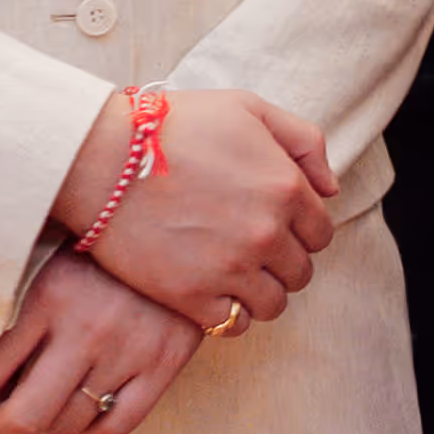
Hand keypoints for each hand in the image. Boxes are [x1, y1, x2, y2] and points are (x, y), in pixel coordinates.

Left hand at [0, 252, 202, 433]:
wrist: (180, 225)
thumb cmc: (94, 244)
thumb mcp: (43, 256)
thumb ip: (3, 300)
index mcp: (47, 295)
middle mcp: (87, 327)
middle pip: (24, 418)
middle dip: (3, 421)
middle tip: (0, 411)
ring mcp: (130, 348)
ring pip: (68, 424)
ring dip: (49, 422)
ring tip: (46, 401)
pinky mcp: (166, 362)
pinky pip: (117, 426)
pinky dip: (92, 430)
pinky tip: (83, 411)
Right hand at [48, 87, 339, 333]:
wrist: (103, 158)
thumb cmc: (175, 125)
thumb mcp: (249, 109)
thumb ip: (303, 142)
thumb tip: (330, 188)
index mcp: (286, 188)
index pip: (321, 233)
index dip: (301, 231)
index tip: (277, 228)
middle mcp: (267, 232)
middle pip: (301, 271)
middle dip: (283, 263)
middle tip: (253, 252)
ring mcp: (230, 268)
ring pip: (273, 304)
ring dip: (261, 293)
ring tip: (236, 277)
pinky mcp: (191, 296)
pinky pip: (232, 324)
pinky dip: (230, 315)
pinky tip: (213, 295)